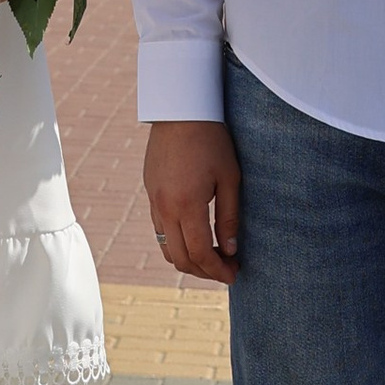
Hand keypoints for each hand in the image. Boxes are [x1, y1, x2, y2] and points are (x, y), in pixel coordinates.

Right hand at [144, 120, 240, 284]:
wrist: (180, 109)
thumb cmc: (211, 140)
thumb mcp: (229, 178)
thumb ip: (229, 217)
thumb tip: (231, 250)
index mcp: (187, 205)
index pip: (201, 254)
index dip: (218, 270)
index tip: (234, 274)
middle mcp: (165, 208)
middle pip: (181, 258)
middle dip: (204, 271)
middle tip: (226, 269)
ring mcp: (154, 201)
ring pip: (167, 248)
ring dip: (189, 260)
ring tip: (212, 256)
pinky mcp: (150, 192)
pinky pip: (159, 229)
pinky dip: (176, 242)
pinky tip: (194, 235)